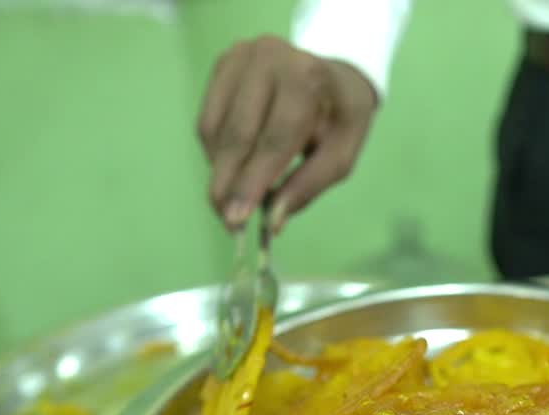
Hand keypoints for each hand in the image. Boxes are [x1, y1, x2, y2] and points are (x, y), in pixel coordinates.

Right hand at [198, 36, 377, 231]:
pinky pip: (208, 121)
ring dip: (220, 172)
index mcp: (306, 76)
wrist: (333, 76)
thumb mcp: (340, 154)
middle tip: (227, 223)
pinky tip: (231, 169)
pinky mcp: (222, 66)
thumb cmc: (340, 118)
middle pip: (238, 135)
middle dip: (229, 185)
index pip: (274, 138)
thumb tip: (272, 221)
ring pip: (216, 130)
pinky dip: (215, 153)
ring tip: (233, 200)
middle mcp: (269, 57)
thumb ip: (308, 186)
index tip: (237, 219)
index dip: (253, 182)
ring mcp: (240, 57)